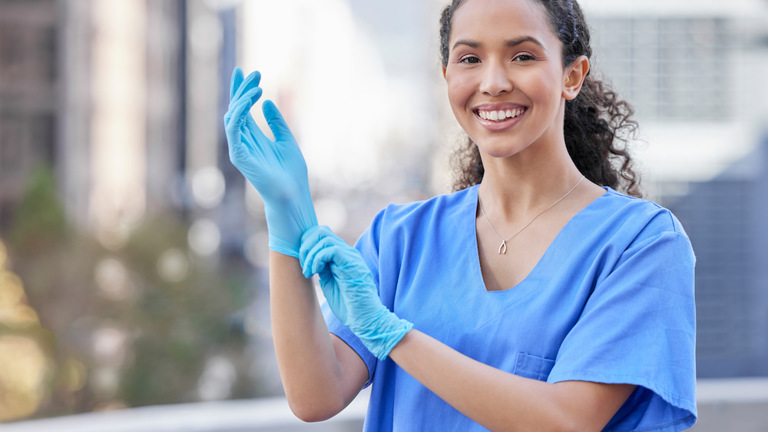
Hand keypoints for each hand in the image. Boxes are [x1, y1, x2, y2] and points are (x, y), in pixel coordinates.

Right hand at [224, 67, 316, 257]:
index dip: (242, 91)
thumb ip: (276, 122)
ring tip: (257, 85)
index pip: (243, 110)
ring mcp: (239, 148)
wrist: (293, 194)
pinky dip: (240, 111)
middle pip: (236, 109)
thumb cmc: (292, 173)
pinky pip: (233, 128)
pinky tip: (252, 98)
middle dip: (242, 89)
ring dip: (243, 98)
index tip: (245, 72)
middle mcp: (243, 141)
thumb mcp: (287, 139)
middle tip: (253, 73)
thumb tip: (267, 101)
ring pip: (233, 116)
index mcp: (253, 138)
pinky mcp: (238, 155)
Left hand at [300, 226, 412, 359]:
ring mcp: (350, 256)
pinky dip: (317, 259)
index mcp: (342, 256)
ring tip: (308, 271)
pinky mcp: (352, 263)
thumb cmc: (349, 306)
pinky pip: (331, 249)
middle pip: (321, 231)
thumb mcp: (329, 283)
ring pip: (324, 237)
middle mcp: (347, 252)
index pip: (322, 235)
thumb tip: (310, 259)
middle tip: (303, 266)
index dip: (307, 244)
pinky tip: (314, 272)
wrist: (366, 319)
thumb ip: (322, 269)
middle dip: (305, 246)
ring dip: (310, 253)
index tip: (302, 264)